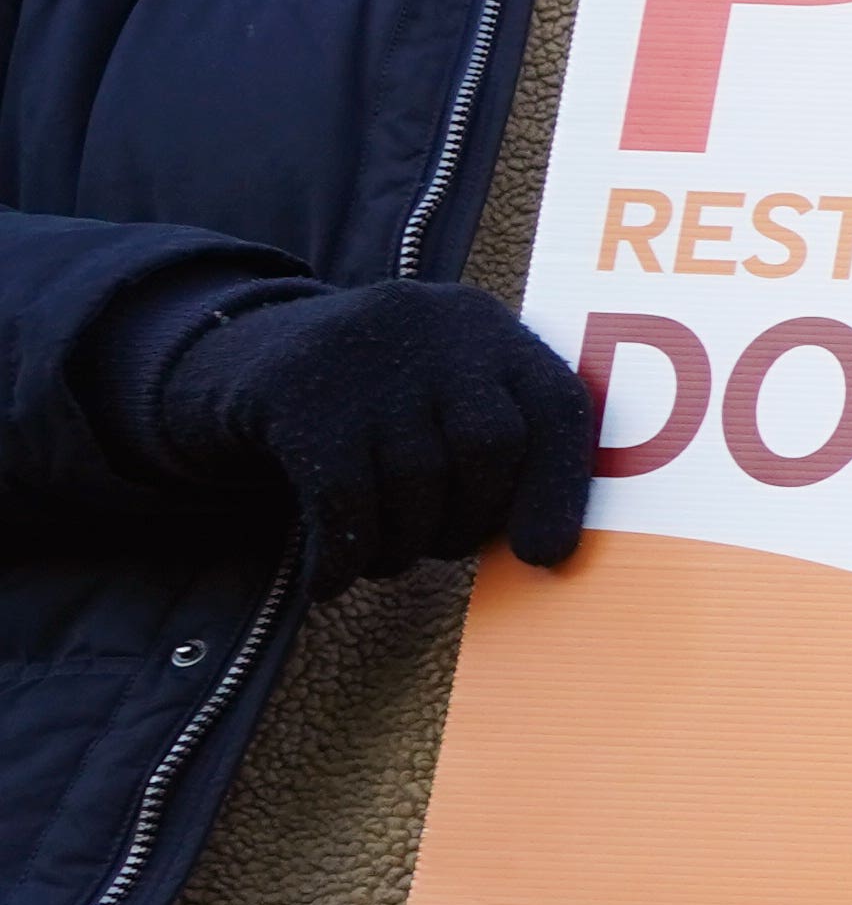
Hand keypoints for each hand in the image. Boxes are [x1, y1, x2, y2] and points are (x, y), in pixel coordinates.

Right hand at [152, 282, 593, 587]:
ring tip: (388, 556)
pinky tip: (331, 579)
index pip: (557, 404)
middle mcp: (435, 325)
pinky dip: (346, 554)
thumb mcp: (444, 396)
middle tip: (442, 546)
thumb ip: (503, 449)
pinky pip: (342, 499)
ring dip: (405, 542)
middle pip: (489, 446)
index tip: (544, 554)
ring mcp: (364, 351)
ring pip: (415, 478)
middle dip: (471, 519)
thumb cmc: (376, 402)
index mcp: (489, 329)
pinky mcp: (297, 390)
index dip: (561, 488)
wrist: (238, 351)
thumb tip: (546, 549)